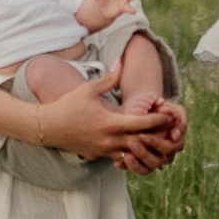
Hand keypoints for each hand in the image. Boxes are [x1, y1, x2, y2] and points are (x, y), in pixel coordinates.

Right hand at [33, 75, 188, 171]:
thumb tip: (121, 60)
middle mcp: (110, 140)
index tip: (168, 114)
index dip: (158, 119)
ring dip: (144, 147)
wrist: (49, 127)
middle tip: (169, 129)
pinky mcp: (98, 156)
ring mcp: (104, 151)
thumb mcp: (89, 89)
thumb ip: (109, 78)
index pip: (142, 123)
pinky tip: (135, 146)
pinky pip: (120, 158)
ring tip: (155, 138)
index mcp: (111, 123)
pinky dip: (130, 153)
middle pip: (142, 142)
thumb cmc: (69, 105)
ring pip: (133, 154)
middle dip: (156, 136)